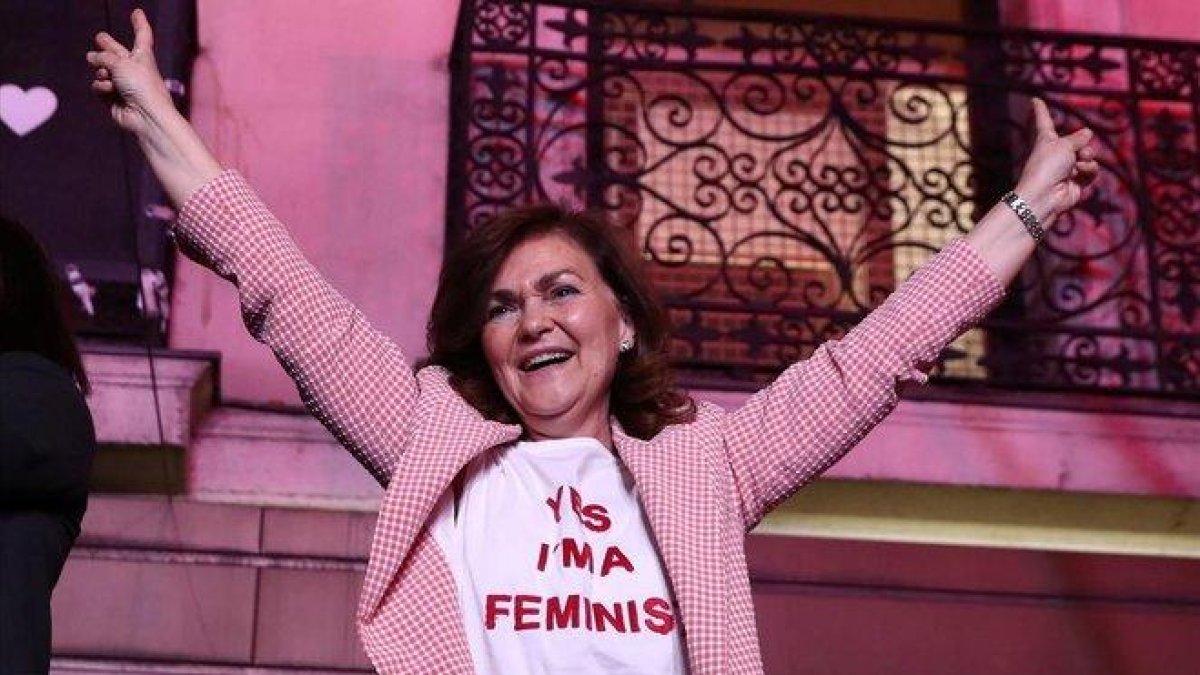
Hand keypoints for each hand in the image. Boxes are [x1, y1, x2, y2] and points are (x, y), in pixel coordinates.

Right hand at [86, 8, 173, 135]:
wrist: (145, 116)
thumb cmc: (141, 86)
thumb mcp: (121, 63)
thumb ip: (104, 56)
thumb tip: (91, 58)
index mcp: (143, 56)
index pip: (142, 36)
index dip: (139, 23)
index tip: (137, 12)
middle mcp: (133, 69)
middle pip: (117, 53)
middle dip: (108, 46)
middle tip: (100, 38)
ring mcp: (123, 84)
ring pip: (102, 70)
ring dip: (101, 71)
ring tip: (107, 75)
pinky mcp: (113, 98)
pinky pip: (99, 87)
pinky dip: (101, 88)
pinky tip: (109, 91)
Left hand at [1013, 98, 1100, 223]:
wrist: (1045, 196)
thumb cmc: (1047, 167)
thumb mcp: (1064, 145)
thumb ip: (1078, 138)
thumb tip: (1087, 133)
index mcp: (1045, 140)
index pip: (1044, 121)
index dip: (1040, 110)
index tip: (1034, 100)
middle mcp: (1055, 153)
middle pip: (1077, 141)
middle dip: (1083, 145)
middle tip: (1077, 154)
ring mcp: (1066, 168)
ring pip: (1088, 155)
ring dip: (1087, 159)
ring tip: (1077, 166)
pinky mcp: (1076, 182)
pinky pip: (1091, 170)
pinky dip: (1089, 171)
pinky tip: (1080, 175)